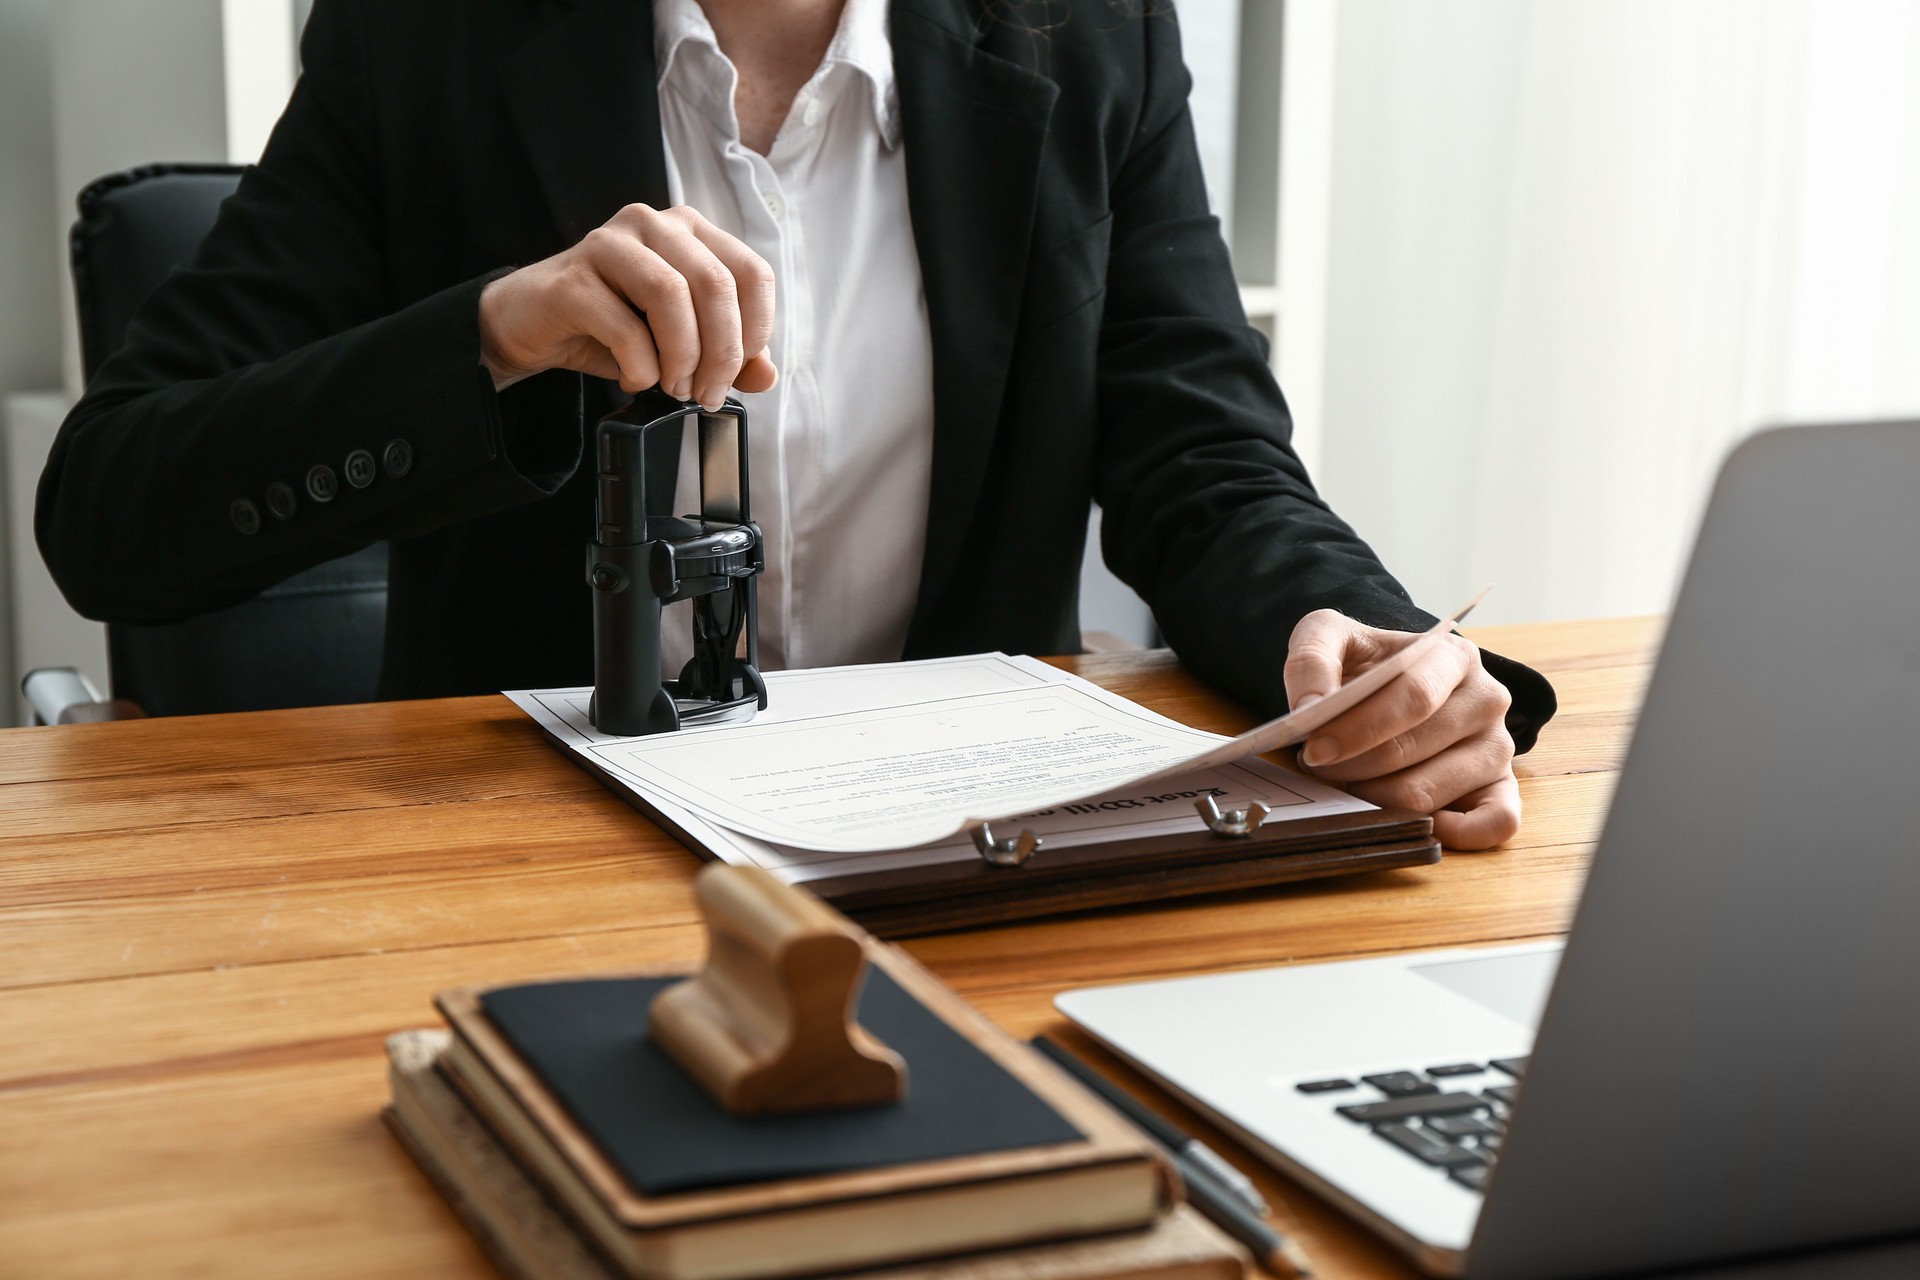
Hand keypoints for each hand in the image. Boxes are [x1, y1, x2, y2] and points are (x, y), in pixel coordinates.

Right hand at [478, 204, 777, 406]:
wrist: (531, 326)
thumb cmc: (611, 326)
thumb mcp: (681, 342)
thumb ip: (728, 354)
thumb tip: (767, 374)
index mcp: (690, 231)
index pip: (752, 272)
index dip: (755, 330)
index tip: (739, 371)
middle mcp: (653, 224)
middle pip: (716, 285)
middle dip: (721, 353)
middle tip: (707, 393)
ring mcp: (610, 243)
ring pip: (673, 296)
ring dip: (683, 358)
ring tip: (674, 387)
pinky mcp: (573, 278)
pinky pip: (626, 327)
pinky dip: (641, 367)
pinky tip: (634, 379)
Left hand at [1283, 610, 1518, 849]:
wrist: (1386, 684)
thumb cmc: (1363, 665)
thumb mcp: (1329, 636)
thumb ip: (1311, 659)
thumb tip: (1309, 705)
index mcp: (1453, 656)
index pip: (1414, 697)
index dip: (1360, 728)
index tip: (1315, 748)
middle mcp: (1486, 700)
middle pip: (1413, 750)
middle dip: (1353, 765)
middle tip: (1320, 765)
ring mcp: (1498, 748)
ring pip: (1428, 794)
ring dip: (1372, 798)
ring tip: (1347, 780)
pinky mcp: (1501, 789)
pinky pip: (1496, 823)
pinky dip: (1450, 833)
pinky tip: (1401, 820)